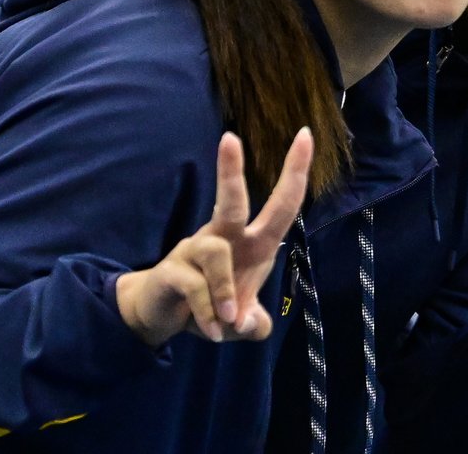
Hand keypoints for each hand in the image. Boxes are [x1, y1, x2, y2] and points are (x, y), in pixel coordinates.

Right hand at [117, 127, 312, 346]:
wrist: (162, 316)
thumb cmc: (211, 305)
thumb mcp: (241, 321)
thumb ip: (253, 324)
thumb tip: (247, 324)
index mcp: (252, 243)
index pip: (280, 204)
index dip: (294, 172)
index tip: (305, 134)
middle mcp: (224, 239)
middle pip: (232, 202)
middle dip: (231, 171)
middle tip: (229, 138)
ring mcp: (194, 251)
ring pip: (216, 253)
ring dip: (226, 291)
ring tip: (228, 321)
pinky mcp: (172, 270)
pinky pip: (194, 286)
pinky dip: (208, 313)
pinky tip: (213, 332)